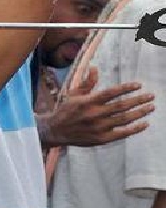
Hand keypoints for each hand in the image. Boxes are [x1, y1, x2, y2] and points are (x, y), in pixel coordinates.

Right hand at [39, 67, 154, 147]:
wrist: (56, 130)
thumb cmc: (65, 110)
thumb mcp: (73, 94)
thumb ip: (87, 82)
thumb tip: (95, 68)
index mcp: (87, 101)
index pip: (110, 93)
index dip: (126, 88)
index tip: (139, 85)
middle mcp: (94, 114)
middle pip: (121, 106)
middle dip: (138, 100)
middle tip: (151, 96)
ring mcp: (99, 127)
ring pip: (124, 119)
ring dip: (140, 113)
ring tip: (150, 107)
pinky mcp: (102, 138)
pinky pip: (122, 133)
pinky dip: (135, 129)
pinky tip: (144, 123)